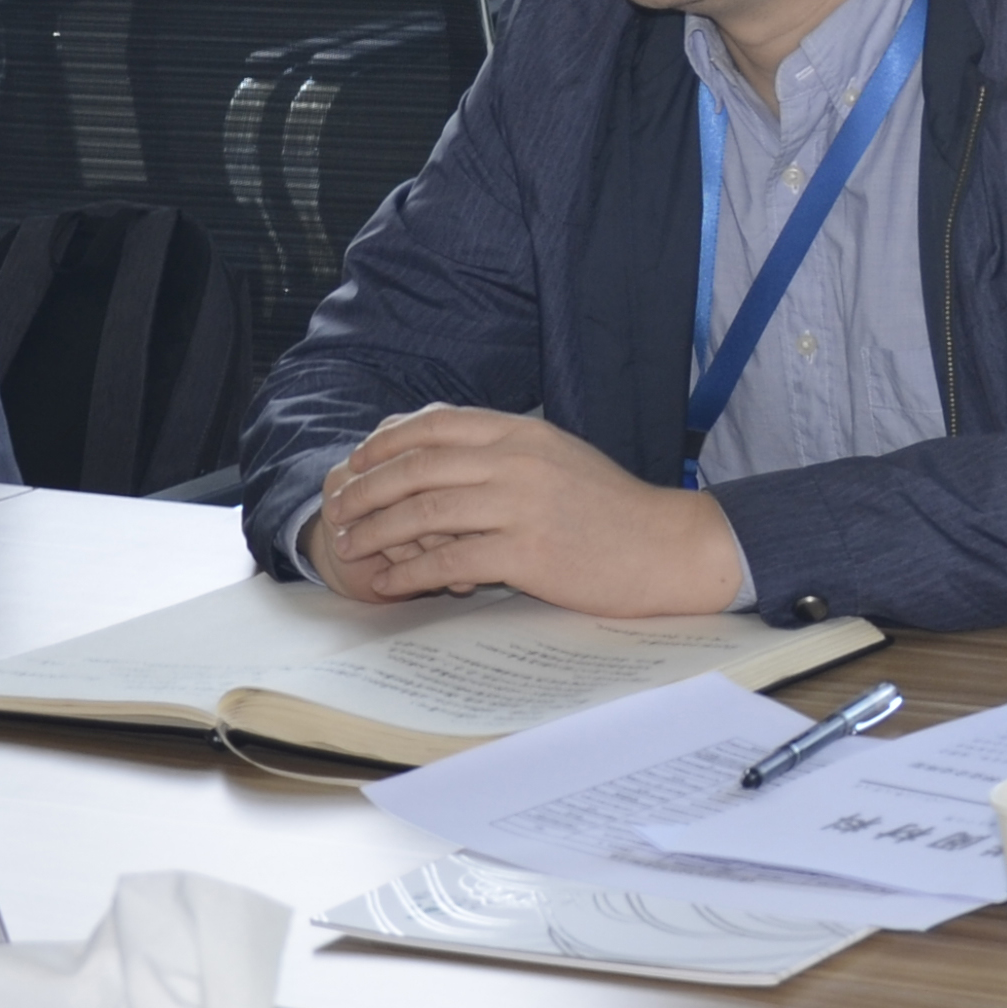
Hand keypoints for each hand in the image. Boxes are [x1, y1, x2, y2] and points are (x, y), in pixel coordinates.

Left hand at [303, 407, 746, 617]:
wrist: (667, 547)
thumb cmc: (612, 509)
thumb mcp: (559, 457)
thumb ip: (506, 452)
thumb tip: (444, 457)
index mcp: (523, 431)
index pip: (435, 424)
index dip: (385, 443)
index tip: (357, 462)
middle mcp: (517, 460)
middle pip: (418, 466)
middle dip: (367, 489)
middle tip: (339, 510)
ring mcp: (522, 505)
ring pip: (425, 511)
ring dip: (376, 531)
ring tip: (350, 547)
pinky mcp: (527, 553)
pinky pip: (450, 558)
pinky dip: (411, 572)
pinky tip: (391, 583)